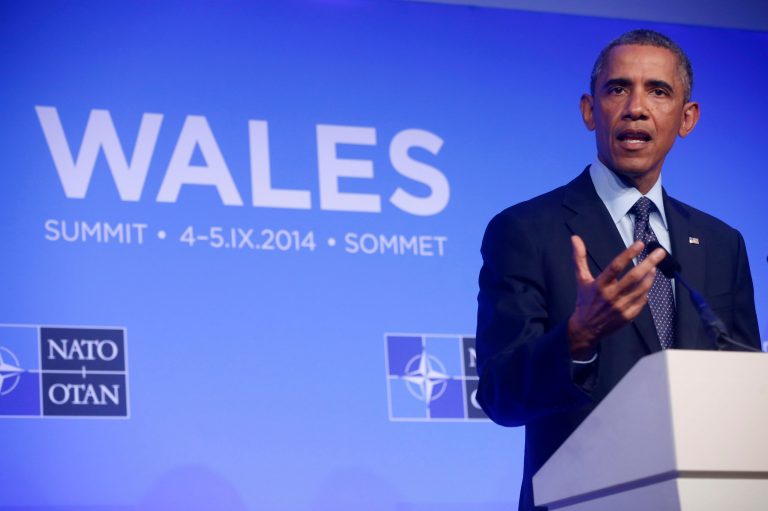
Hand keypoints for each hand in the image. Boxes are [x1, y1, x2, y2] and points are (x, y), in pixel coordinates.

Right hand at [567, 235, 666, 359]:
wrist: (586, 328)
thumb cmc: (585, 301)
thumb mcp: (581, 279)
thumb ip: (579, 258)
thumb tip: (575, 239)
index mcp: (599, 285)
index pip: (616, 266)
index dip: (628, 254)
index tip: (639, 244)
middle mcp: (611, 296)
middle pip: (633, 277)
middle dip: (649, 263)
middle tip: (660, 253)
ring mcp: (621, 307)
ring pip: (641, 289)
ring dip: (650, 277)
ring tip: (654, 267)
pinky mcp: (628, 316)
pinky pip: (642, 301)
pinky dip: (646, 291)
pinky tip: (647, 284)